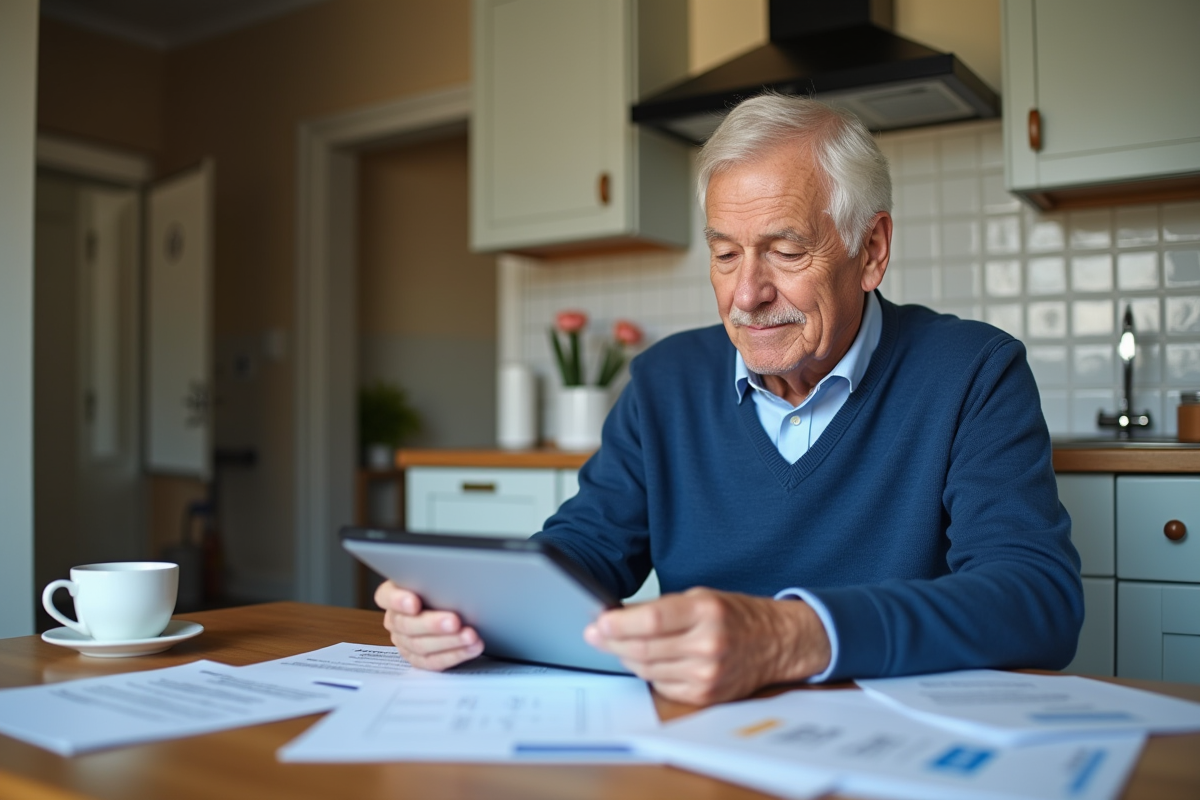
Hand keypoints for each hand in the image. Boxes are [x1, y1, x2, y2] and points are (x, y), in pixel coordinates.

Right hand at [374, 581, 483, 670]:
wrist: (448, 606)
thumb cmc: (440, 586)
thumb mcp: (436, 577)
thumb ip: (435, 578)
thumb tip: (453, 575)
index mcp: (392, 595)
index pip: (386, 597)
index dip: (398, 600)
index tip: (414, 602)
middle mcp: (395, 620)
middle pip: (407, 625)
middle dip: (432, 624)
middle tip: (454, 621)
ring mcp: (404, 642)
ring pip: (421, 646)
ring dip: (449, 641)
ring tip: (470, 636)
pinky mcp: (419, 659)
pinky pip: (434, 661)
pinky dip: (455, 655)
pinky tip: (472, 648)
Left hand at [583, 588, 830, 704]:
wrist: (776, 643)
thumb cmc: (736, 616)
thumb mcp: (700, 598)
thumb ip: (660, 608)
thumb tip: (616, 616)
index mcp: (706, 612)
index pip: (652, 621)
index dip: (619, 624)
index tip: (599, 622)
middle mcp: (708, 645)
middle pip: (644, 648)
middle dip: (612, 642)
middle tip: (595, 634)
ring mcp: (707, 674)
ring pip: (647, 669)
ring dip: (626, 657)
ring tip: (617, 645)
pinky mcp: (705, 695)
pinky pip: (660, 686)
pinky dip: (648, 673)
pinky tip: (648, 660)